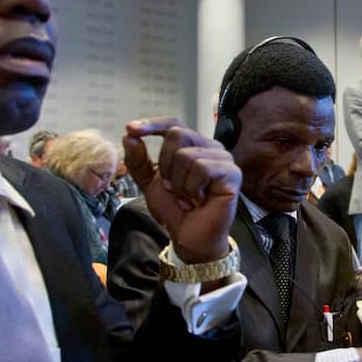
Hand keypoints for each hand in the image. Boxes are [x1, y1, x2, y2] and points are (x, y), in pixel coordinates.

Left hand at [124, 117, 241, 263]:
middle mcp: (209, 147)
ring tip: (187, 198)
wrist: (189, 237)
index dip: (152, 124)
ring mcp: (223, 159)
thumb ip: (138, 160)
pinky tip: (199, 200)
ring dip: (179, 184)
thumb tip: (129, 137)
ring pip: (188, 155)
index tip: (131, 129)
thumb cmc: (175, 209)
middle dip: (166, 166)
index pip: (173, 124)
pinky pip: (202, 169)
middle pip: (177, 135)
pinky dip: (192, 188)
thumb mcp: (150, 182)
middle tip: (172, 188)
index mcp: (192, 145)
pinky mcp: (232, 173)